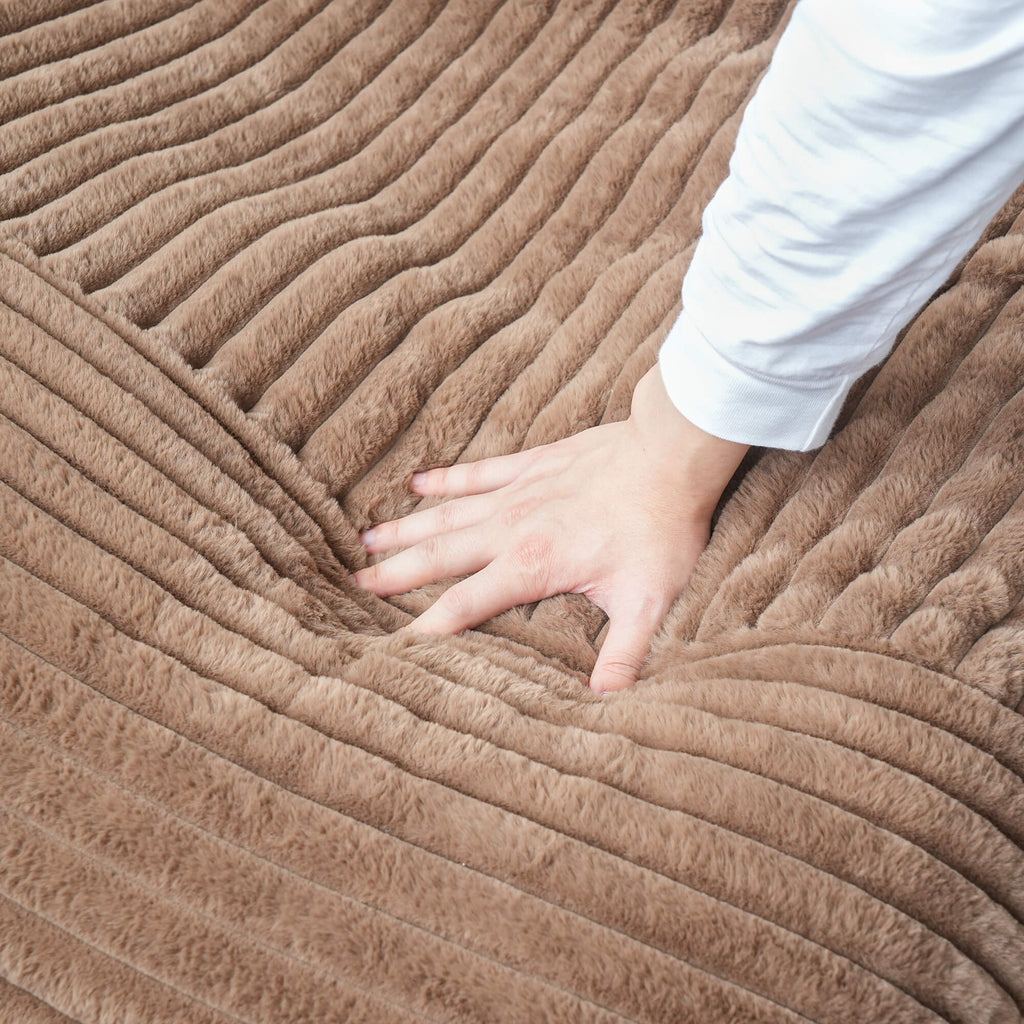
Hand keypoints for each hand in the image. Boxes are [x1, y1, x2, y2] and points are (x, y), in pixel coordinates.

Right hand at [353, 364, 748, 692]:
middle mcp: (511, 528)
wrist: (670, 456)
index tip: (391, 646)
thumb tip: (605, 703)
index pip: (465, 604)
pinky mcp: (531, 463)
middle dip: (396, 573)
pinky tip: (418, 483)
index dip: (427, 627)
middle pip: (440, 555)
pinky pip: (477, 472)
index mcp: (531, 565)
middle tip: (356, 584)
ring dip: (407, 528)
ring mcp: (517, 492)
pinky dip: (446, 479)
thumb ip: (623, 654)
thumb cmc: (661, 529)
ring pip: (447, 514)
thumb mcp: (647, 601)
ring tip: (366, 539)